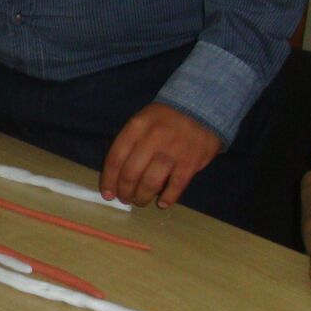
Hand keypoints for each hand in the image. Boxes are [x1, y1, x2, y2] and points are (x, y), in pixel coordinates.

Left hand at [99, 103, 221, 208]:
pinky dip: (168, 197)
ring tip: (141, 201)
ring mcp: (173, 150)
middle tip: (125, 199)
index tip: (107, 194)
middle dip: (125, 191)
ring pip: (151, 182)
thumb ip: (129, 143)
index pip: (115, 158)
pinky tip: (163, 203)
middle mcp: (153, 138)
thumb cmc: (166, 118)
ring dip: (142, 197)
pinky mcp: (191, 161)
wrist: (203, 107)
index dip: (109, 180)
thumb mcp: (143, 120)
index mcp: (136, 127)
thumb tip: (116, 175)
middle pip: (131, 173)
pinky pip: (176, 185)